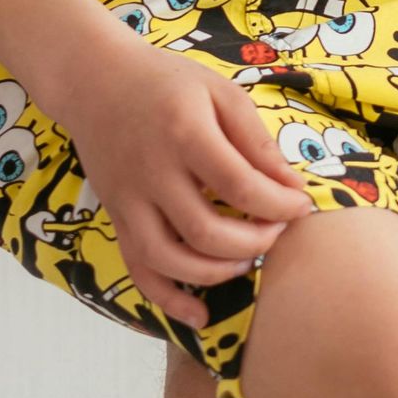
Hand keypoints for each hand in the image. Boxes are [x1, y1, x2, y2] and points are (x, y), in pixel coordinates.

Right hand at [47, 30, 313, 327]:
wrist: (95, 81)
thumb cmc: (166, 82)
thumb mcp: (219, 92)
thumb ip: (253, 139)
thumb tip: (290, 185)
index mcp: (184, 134)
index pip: (238, 185)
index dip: (277, 204)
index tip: (301, 207)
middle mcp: (152, 173)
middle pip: (205, 230)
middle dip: (252, 242)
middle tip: (276, 232)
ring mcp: (128, 201)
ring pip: (169, 260)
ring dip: (216, 273)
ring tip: (246, 261)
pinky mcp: (115, 218)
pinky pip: (138, 270)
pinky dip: (168, 300)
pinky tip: (199, 316)